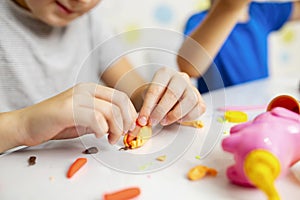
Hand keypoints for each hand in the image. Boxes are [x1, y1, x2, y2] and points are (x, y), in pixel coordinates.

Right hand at [17, 83, 136, 146]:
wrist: (28, 124)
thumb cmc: (58, 122)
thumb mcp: (86, 117)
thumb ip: (103, 118)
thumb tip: (124, 125)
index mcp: (91, 89)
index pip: (121, 97)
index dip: (131, 113)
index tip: (130, 127)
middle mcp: (85, 90)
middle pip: (120, 101)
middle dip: (126, 121)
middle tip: (121, 134)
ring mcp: (76, 98)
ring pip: (110, 110)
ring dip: (115, 129)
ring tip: (109, 138)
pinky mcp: (67, 109)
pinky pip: (95, 118)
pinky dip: (101, 130)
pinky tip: (97, 135)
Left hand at [137, 67, 205, 125]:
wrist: (166, 94)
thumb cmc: (156, 95)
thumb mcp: (147, 97)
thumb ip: (147, 107)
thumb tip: (144, 121)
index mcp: (165, 73)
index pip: (156, 89)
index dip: (148, 107)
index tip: (142, 120)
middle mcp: (180, 77)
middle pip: (173, 94)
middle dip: (161, 111)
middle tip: (153, 122)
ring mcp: (192, 87)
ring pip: (189, 100)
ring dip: (175, 114)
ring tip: (165, 121)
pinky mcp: (200, 98)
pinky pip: (199, 108)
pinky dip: (189, 117)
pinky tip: (178, 120)